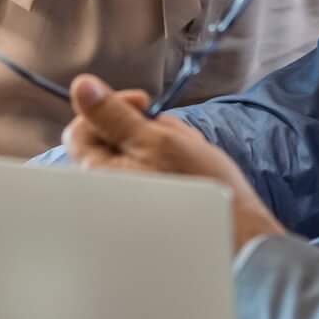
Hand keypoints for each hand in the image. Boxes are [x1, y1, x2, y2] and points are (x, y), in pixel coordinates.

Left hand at [62, 75, 285, 251]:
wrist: (238, 231)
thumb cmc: (201, 188)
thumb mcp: (157, 139)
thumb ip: (114, 114)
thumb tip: (81, 87)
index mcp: (101, 176)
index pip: (81, 129)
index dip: (108, 107)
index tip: (142, 104)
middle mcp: (108, 194)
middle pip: (111, 140)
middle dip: (143, 128)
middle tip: (173, 135)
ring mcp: (128, 203)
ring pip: (136, 154)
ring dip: (161, 145)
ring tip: (188, 155)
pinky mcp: (150, 208)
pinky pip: (151, 174)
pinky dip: (168, 164)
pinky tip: (191, 171)